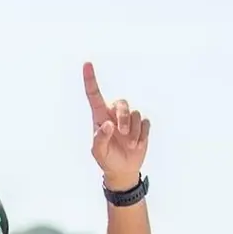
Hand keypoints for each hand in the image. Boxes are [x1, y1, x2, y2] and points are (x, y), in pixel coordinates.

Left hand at [83, 61, 150, 191]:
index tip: (86, 64)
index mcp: (99, 116)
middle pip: (122, 103)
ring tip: (129, 145)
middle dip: (124, 117)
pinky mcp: (142, 124)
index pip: (94, 95)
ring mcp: (130, 118)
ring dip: (133, 131)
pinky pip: (145, 123)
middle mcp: (114, 114)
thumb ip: (100, 138)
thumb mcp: (99, 152)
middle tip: (122, 133)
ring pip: (136, 114)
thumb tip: (108, 124)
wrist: (123, 169)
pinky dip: (142, 135)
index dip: (90, 80)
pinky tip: (136, 144)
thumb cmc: (106, 159)